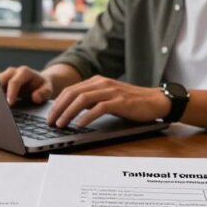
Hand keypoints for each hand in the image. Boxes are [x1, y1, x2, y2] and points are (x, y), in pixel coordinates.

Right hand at [0, 66, 53, 105]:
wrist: (38, 83)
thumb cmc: (42, 87)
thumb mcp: (48, 90)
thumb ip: (43, 93)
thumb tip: (35, 98)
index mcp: (24, 72)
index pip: (14, 82)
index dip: (11, 93)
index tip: (9, 104)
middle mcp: (12, 72)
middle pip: (0, 80)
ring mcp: (5, 76)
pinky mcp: (0, 82)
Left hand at [48, 76, 170, 127]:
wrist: (156, 101)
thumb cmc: (132, 103)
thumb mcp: (108, 98)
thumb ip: (93, 101)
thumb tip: (72, 111)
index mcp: (97, 81)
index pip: (71, 90)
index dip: (57, 103)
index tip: (49, 116)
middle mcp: (102, 83)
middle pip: (73, 93)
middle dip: (58, 108)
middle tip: (50, 122)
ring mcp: (111, 91)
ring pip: (82, 99)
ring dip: (68, 112)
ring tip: (61, 124)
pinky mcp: (120, 101)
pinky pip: (99, 108)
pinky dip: (87, 117)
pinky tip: (80, 125)